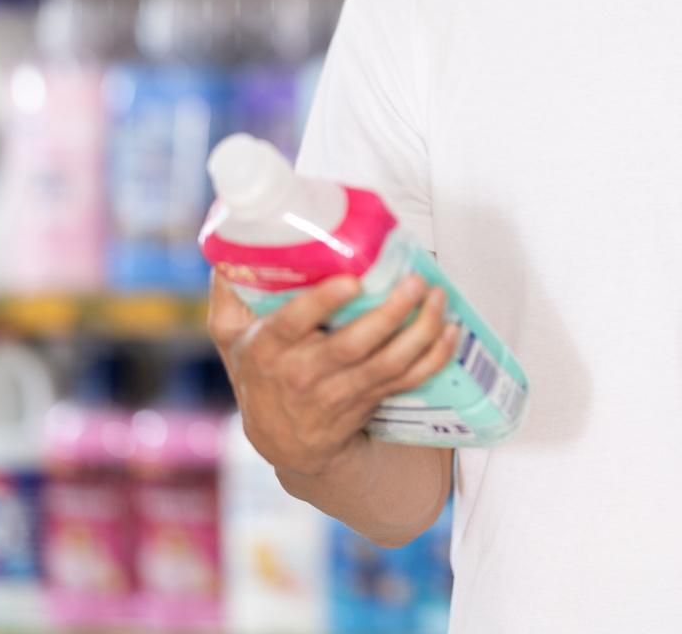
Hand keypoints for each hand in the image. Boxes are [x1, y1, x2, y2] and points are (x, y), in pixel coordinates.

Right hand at [209, 271, 461, 479]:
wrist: (283, 441)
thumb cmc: (258, 373)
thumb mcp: (230, 335)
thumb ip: (230, 289)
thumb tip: (234, 240)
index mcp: (267, 348)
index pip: (293, 324)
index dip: (323, 304)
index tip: (352, 280)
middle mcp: (303, 373)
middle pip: (353, 345)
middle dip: (390, 312)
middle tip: (415, 280)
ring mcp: (340, 392)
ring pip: (387, 364)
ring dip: (421, 332)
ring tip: (437, 298)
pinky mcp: (369, 400)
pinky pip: (408, 381)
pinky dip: (434, 358)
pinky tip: (451, 331)